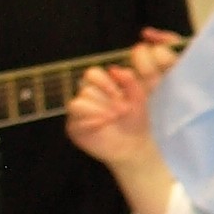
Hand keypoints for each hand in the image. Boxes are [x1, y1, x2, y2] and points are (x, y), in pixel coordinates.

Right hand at [64, 51, 165, 165]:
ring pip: (77, 103)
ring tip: (114, 118)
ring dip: (99, 110)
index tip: (120, 94)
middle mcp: (87, 98)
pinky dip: (91, 121)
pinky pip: (75, 120)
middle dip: (106, 100)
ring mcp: (78, 113)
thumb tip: (114, 69)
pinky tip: (104, 124)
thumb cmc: (135, 119)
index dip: (104, 82)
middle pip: (86, 90)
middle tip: (123, 110)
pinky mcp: (74, 128)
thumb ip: (129, 80)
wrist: (134, 144)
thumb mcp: (138, 97)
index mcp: (100, 87)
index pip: (92, 74)